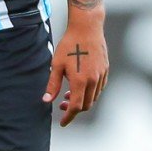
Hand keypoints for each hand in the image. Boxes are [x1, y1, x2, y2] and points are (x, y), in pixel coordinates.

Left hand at [43, 10, 108, 126]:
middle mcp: (93, 80)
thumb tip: (46, 101)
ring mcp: (101, 75)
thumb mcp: (56, 65)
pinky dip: (91, 92)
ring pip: (94, 97)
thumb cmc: (69, 45)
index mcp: (80, 81)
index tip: (63, 122)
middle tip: (62, 104)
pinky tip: (81, 86)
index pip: (76, 107)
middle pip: (87, 104)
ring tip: (70, 93)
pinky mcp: (105, 69)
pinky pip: (100, 88)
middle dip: (74, 109)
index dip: (69, 116)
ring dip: (83, 100)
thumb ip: (52, 85)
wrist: (87, 28)